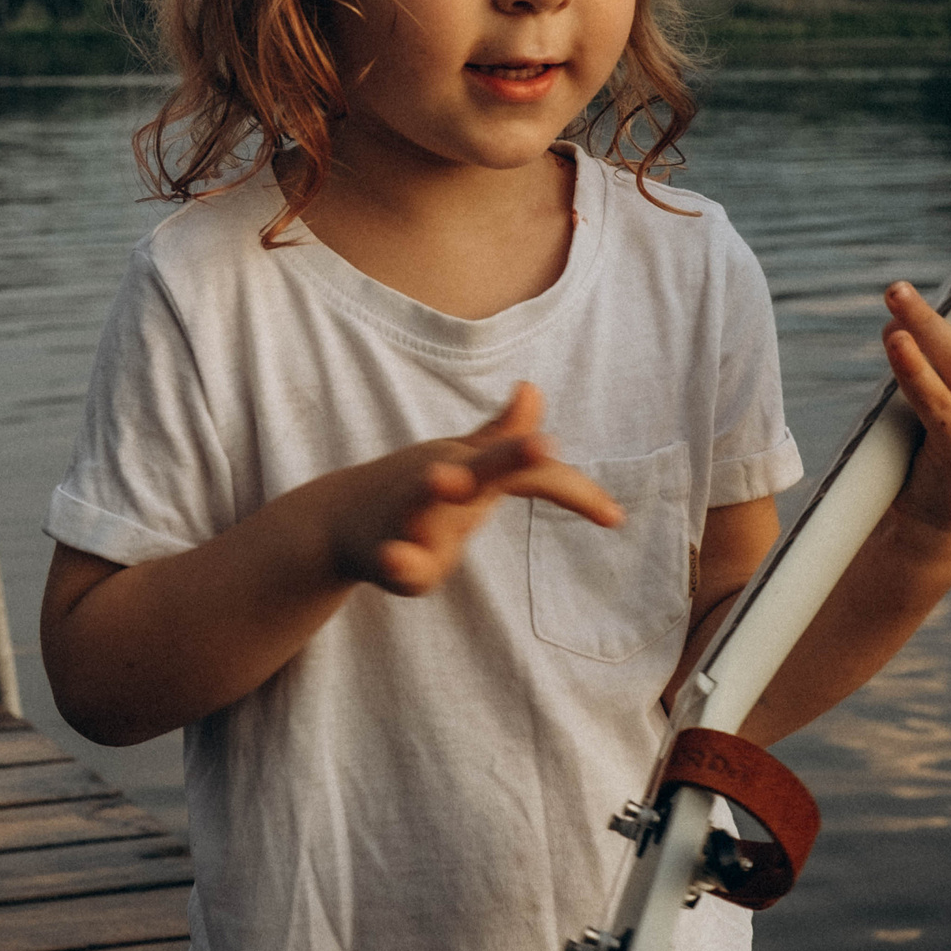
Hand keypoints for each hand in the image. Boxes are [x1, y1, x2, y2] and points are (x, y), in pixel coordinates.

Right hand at [327, 383, 621, 597]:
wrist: (335, 521)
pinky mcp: (384, 548)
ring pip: (423, 499)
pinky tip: (396, 562)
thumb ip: (501, 437)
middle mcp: (443, 482)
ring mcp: (409, 510)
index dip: (574, 491)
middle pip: (482, 466)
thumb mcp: (459, 464)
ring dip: (436, 488)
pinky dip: (396, 559)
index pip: (532, 473)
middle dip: (510, 455)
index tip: (615, 519)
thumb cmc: (412, 495)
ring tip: (450, 481)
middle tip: (543, 444)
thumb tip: (533, 388)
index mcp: (472, 470)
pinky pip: (392, 557)